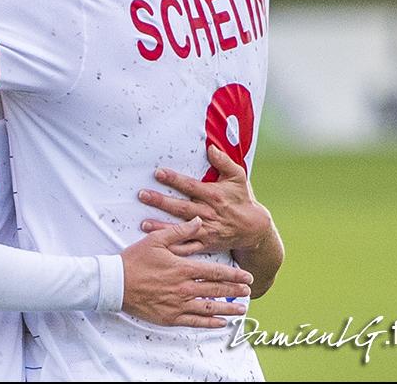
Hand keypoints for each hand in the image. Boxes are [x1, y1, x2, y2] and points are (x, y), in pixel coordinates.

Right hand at [121, 217, 251, 327]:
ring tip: (241, 309)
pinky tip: (220, 323)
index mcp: (182, 269)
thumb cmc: (134, 261)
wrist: (115, 283)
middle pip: (216, 290)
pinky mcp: (170, 317)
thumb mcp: (155, 240)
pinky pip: (195, 322)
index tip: (247, 278)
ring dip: (228, 309)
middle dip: (235, 291)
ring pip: (209, 308)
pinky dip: (210, 323)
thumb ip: (180, 231)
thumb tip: (198, 221)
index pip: (215, 272)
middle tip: (248, 292)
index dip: (233, 275)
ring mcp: (178, 304)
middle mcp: (184, 288)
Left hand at [138, 146, 273, 252]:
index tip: (158, 173)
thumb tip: (211, 147)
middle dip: (161, 202)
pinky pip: (187, 248)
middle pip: (181, 208)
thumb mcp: (237, 177)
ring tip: (144, 223)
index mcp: (213, 196)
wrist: (253, 228)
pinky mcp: (205, 244)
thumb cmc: (241, 198)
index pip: (190, 186)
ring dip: (162, 226)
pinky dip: (173, 248)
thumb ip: (224, 162)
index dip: (174, 179)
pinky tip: (159, 245)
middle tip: (142, 195)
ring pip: (181, 229)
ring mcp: (206, 230)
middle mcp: (208, 213)